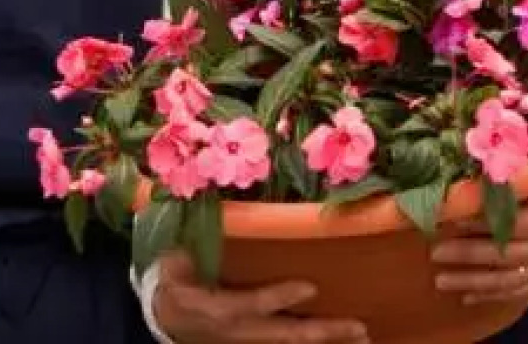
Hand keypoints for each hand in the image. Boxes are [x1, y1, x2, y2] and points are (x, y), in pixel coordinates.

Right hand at [150, 252, 369, 342]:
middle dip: (321, 331)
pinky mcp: (256, 339)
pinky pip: (290, 340)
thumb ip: (194, 240)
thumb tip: (209, 199)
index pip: (249, 305)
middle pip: (282, 334)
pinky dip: (317, 339)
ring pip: (291, 341)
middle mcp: (236, 330)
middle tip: (357, 326)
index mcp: (213, 306)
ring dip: (327, 338)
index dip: (278, 298)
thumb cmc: (175, 278)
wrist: (165, 316)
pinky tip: (345, 334)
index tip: (310, 286)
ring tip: (362, 332)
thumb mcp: (176, 260)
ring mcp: (248, 339)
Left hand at [428, 161, 527, 306]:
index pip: (513, 223)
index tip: (452, 217)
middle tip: (434, 252)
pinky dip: (492, 293)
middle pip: (502, 255)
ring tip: (441, 280)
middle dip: (466, 255)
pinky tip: (468, 296)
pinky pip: (519, 288)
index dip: (482, 223)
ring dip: (472, 279)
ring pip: (506, 277)